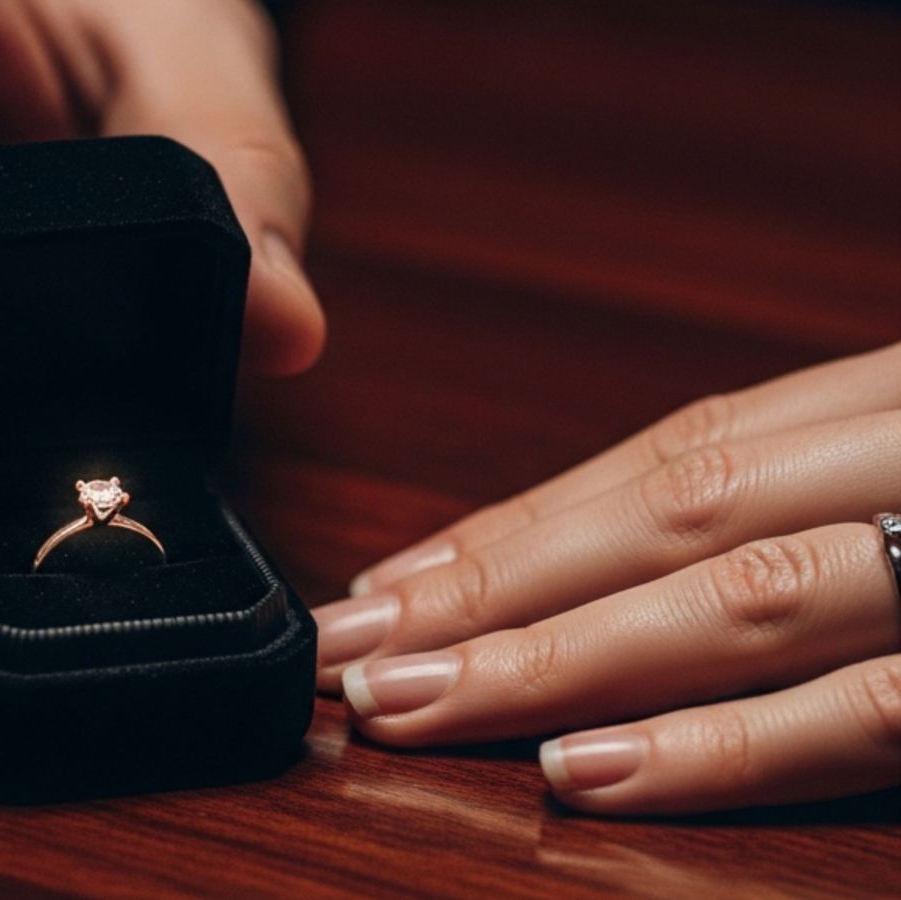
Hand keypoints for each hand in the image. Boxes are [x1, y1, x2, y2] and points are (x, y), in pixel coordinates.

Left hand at [314, 344, 900, 814]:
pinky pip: (861, 715)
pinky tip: (583, 769)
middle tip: (352, 651)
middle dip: (494, 589)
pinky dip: (717, 747)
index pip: (675, 460)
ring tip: (415, 704)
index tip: (389, 585)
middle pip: (673, 518)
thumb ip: (802, 494)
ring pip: (738, 602)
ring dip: (556, 661)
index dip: (519, 526)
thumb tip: (600, 558)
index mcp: (890, 406)